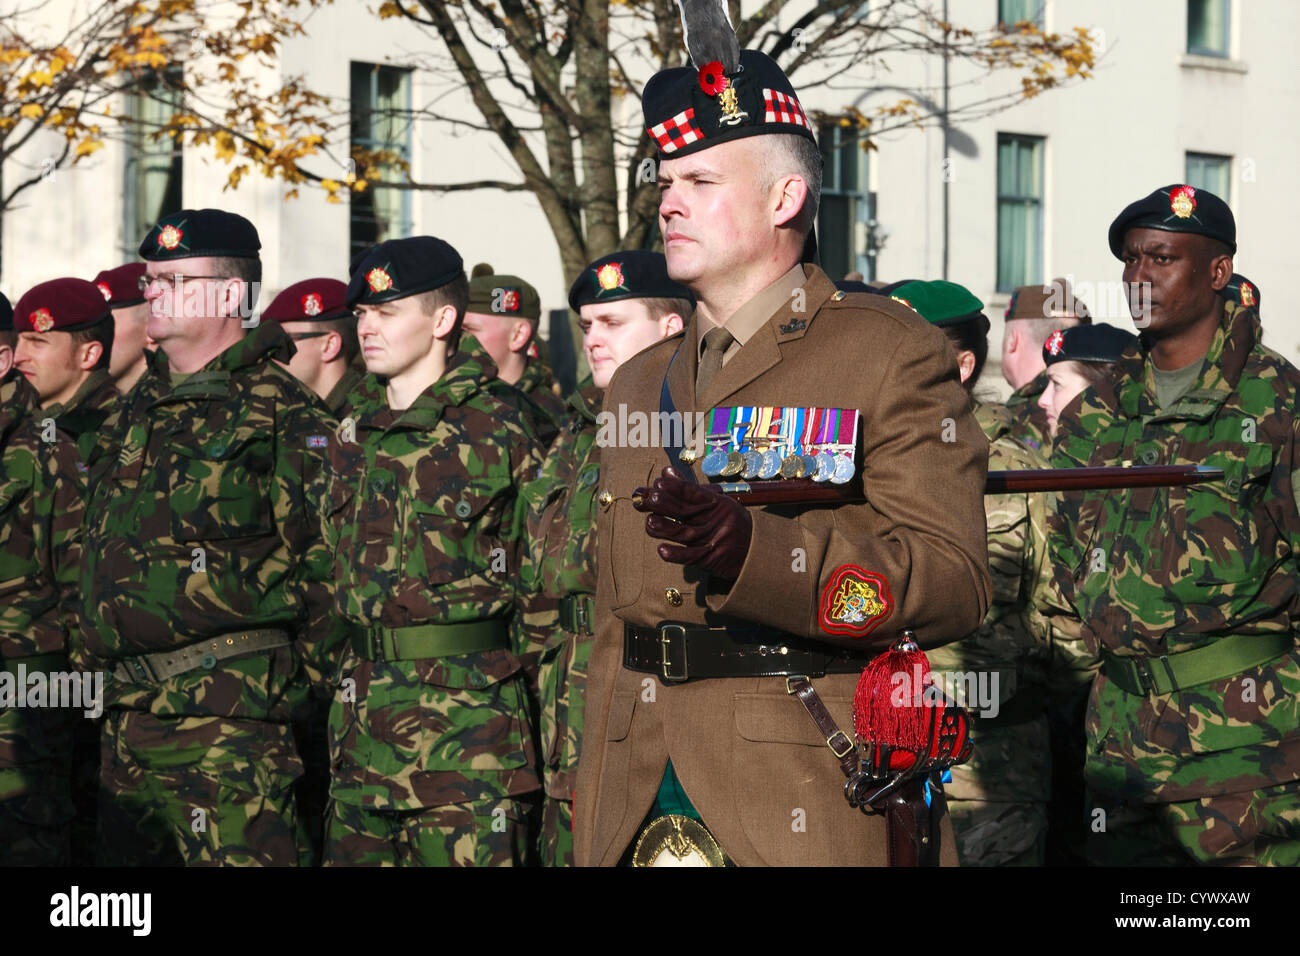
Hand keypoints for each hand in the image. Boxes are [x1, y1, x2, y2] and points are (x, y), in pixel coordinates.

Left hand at [632, 467, 752, 579]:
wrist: (755, 549)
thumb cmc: (731, 522)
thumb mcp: (716, 501)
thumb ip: (688, 489)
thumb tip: (666, 472)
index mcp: (714, 503)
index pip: (691, 492)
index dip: (672, 487)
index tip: (656, 483)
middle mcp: (712, 520)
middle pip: (683, 510)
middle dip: (662, 503)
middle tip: (645, 498)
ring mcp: (710, 539)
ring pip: (683, 533)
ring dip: (664, 527)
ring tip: (649, 521)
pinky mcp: (708, 558)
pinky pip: (690, 557)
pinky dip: (676, 554)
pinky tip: (661, 550)